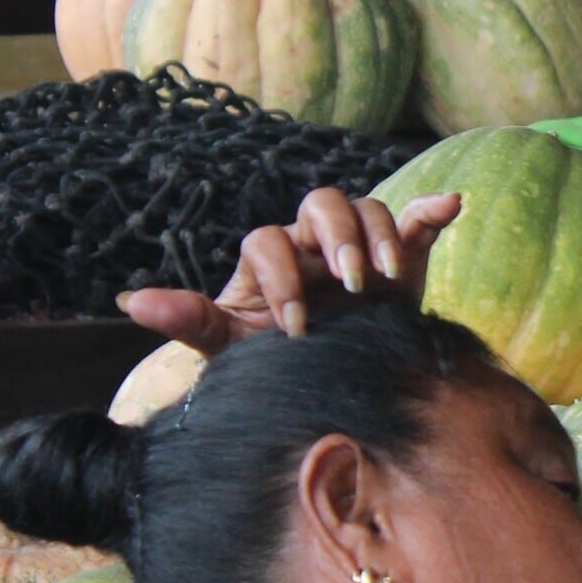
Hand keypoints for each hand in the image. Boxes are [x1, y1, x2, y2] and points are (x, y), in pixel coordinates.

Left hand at [120, 189, 460, 352]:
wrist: (330, 378)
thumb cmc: (274, 360)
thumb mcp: (230, 346)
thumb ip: (189, 320)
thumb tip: (131, 301)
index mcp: (269, 257)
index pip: (268, 242)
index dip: (281, 278)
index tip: (296, 328)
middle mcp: (311, 240)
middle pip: (320, 204)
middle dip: (335, 240)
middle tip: (350, 284)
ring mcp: (357, 244)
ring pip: (366, 206)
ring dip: (378, 235)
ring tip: (385, 278)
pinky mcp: (403, 254)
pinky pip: (417, 219)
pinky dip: (433, 210)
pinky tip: (451, 206)